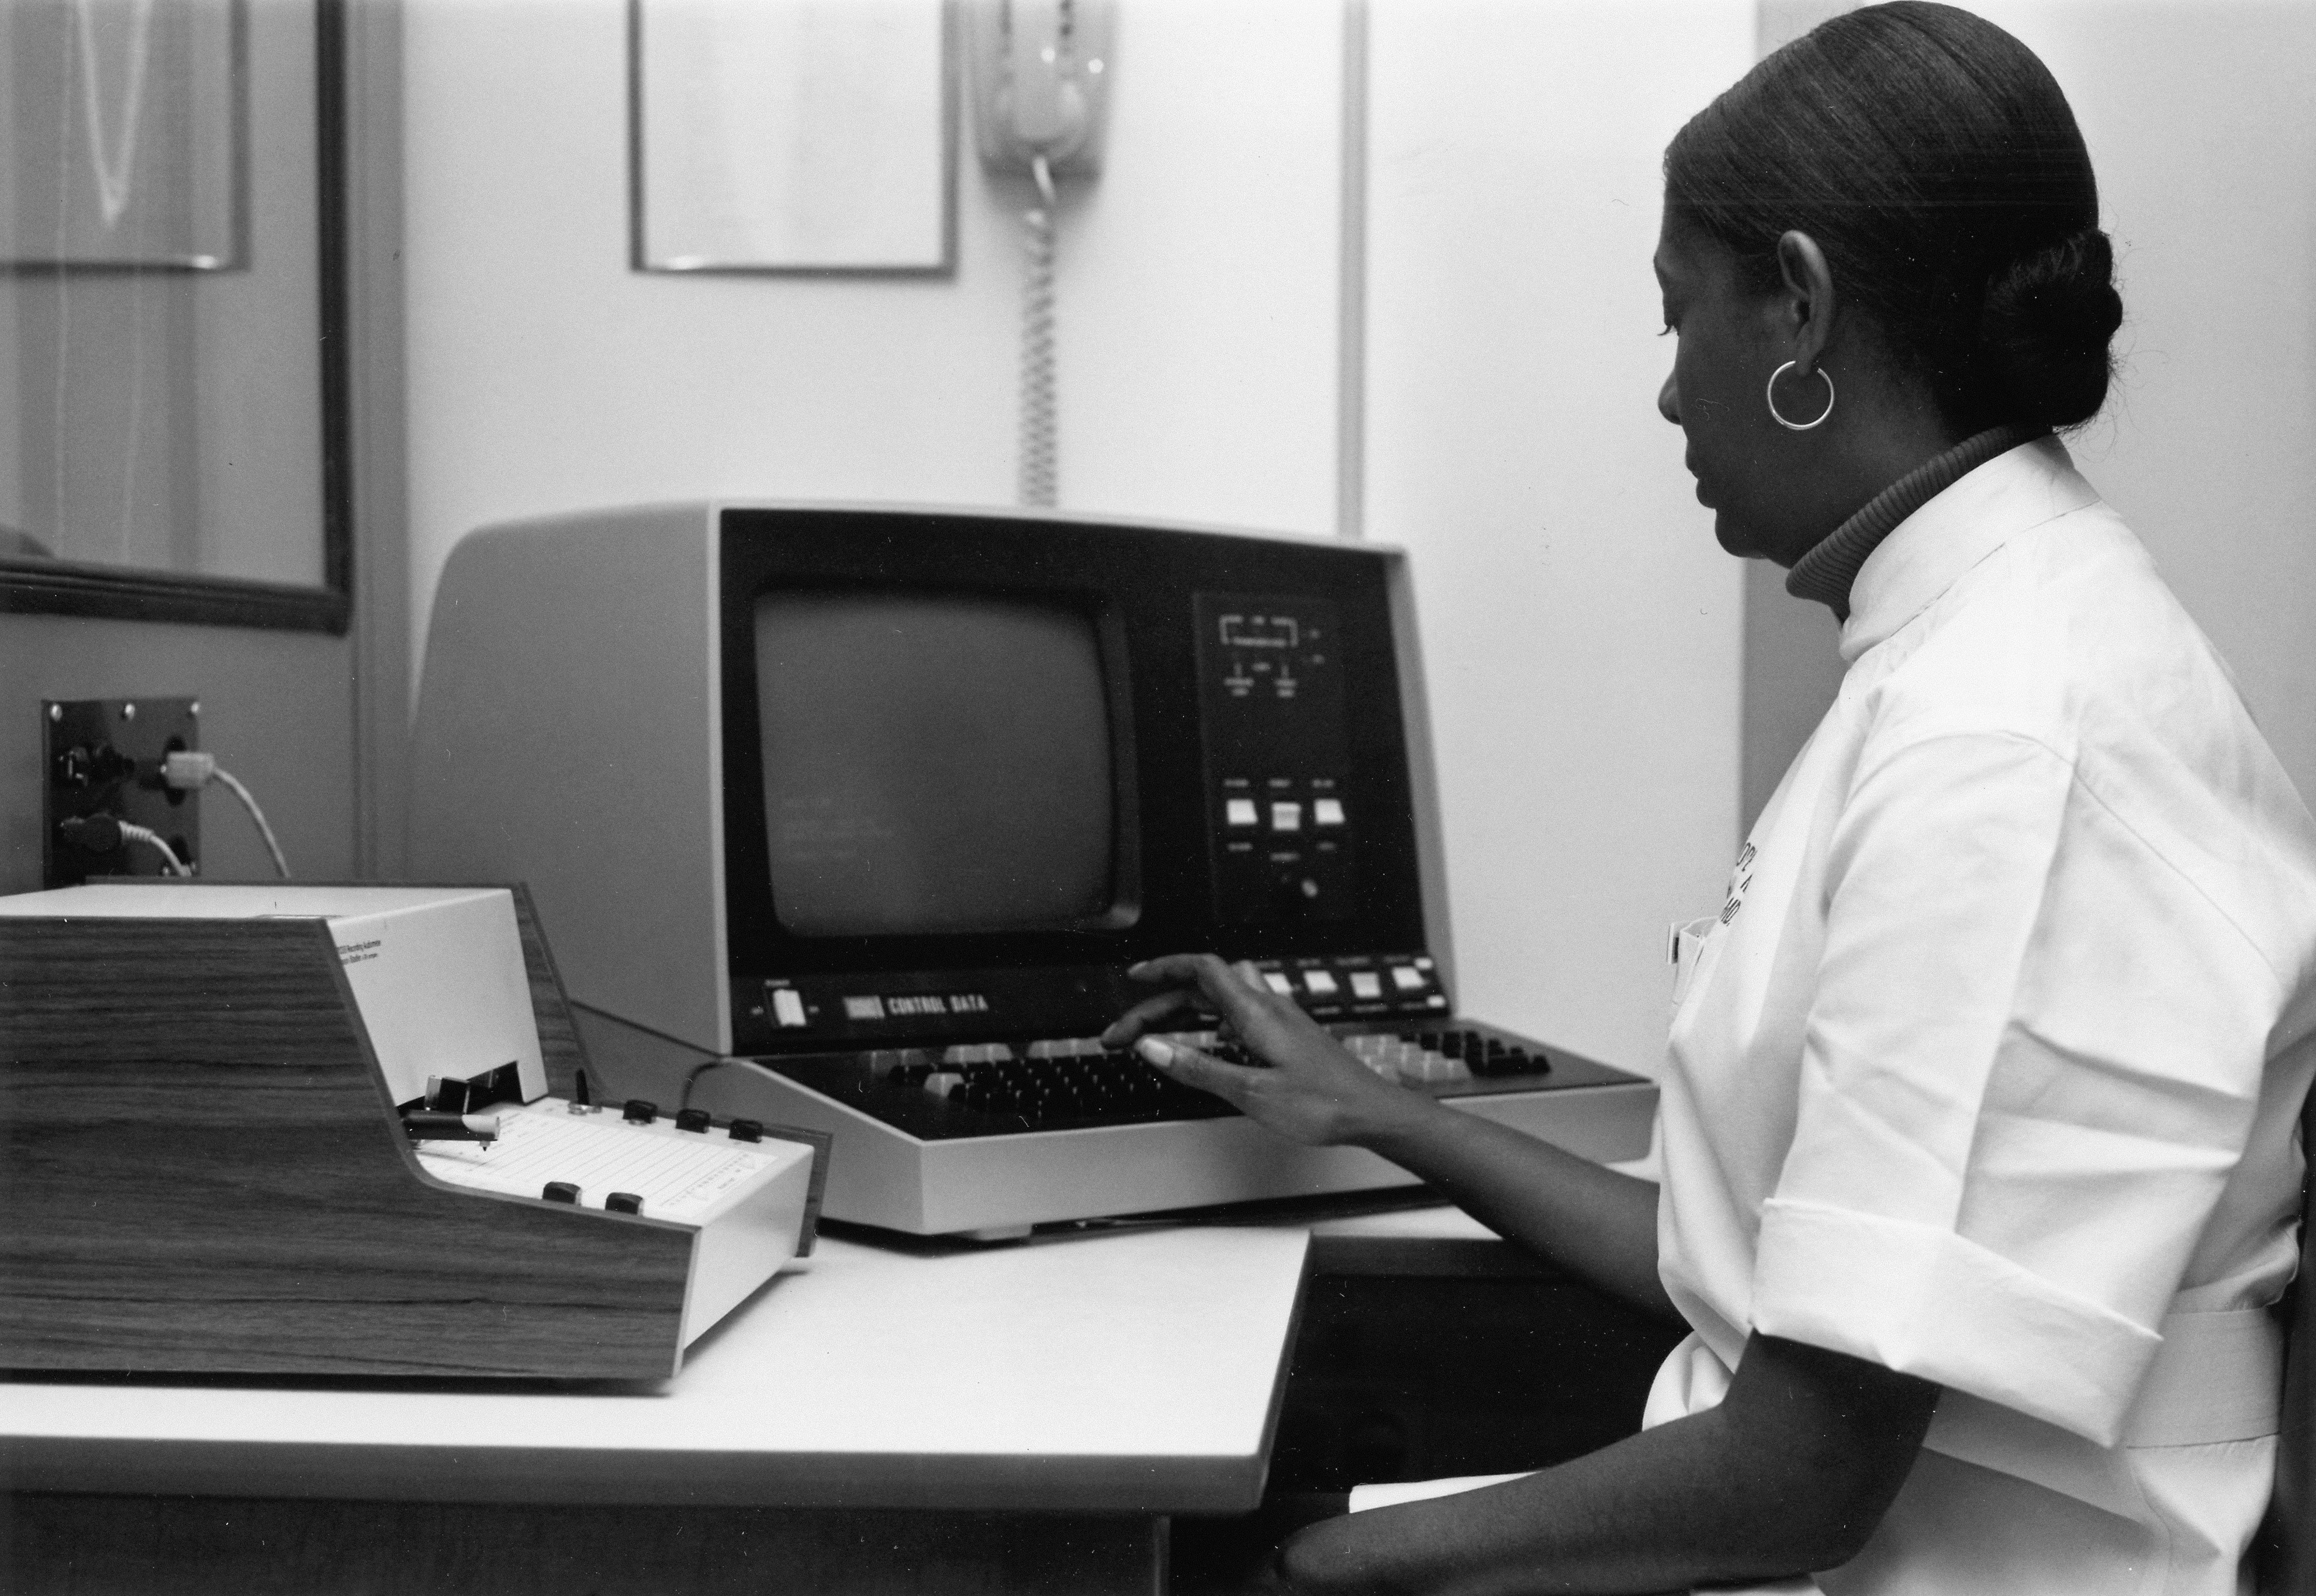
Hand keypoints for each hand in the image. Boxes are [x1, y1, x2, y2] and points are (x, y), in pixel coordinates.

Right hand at [1099, 954, 1427, 1147]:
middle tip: (1128, 1034)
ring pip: (1221, 998)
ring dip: (1184, 1010)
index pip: (1202, 969)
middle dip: (1159, 1005)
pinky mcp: (1287, 1035)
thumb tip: (1152, 1047)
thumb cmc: (1324, 1104)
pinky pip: (1240, 1014)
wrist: (1372, 1111)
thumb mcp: (1251, 1092)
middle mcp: (1268, 1008)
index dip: (1164, 967)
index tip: (1134, 979)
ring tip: (1157, 1035)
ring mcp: (1279, 1020)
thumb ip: (1199, 1068)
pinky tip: (1207, 1044)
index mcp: (1256, 1013)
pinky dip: (1211, 1022)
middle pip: (1203, 988)